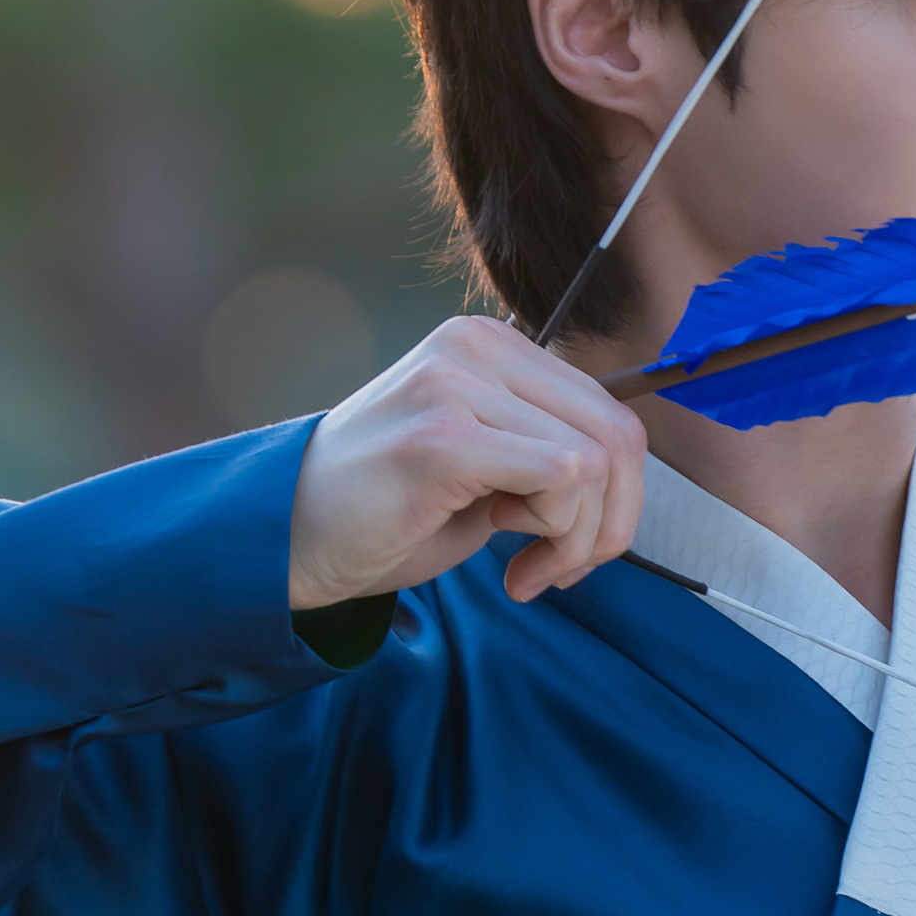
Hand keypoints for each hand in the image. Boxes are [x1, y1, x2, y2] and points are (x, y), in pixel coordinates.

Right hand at [286, 318, 647, 611]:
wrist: (290, 539)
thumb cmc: (386, 512)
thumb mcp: (484, 463)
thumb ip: (545, 449)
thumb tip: (625, 476)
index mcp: (489, 346)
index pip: (610, 411)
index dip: (619, 496)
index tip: (574, 548)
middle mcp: (476, 348)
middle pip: (617, 435)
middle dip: (611, 523)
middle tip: (564, 570)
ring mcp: (457, 385)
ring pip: (595, 461)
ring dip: (579, 540)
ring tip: (529, 569)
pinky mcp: (444, 436)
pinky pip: (561, 479)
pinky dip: (556, 538)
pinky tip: (512, 567)